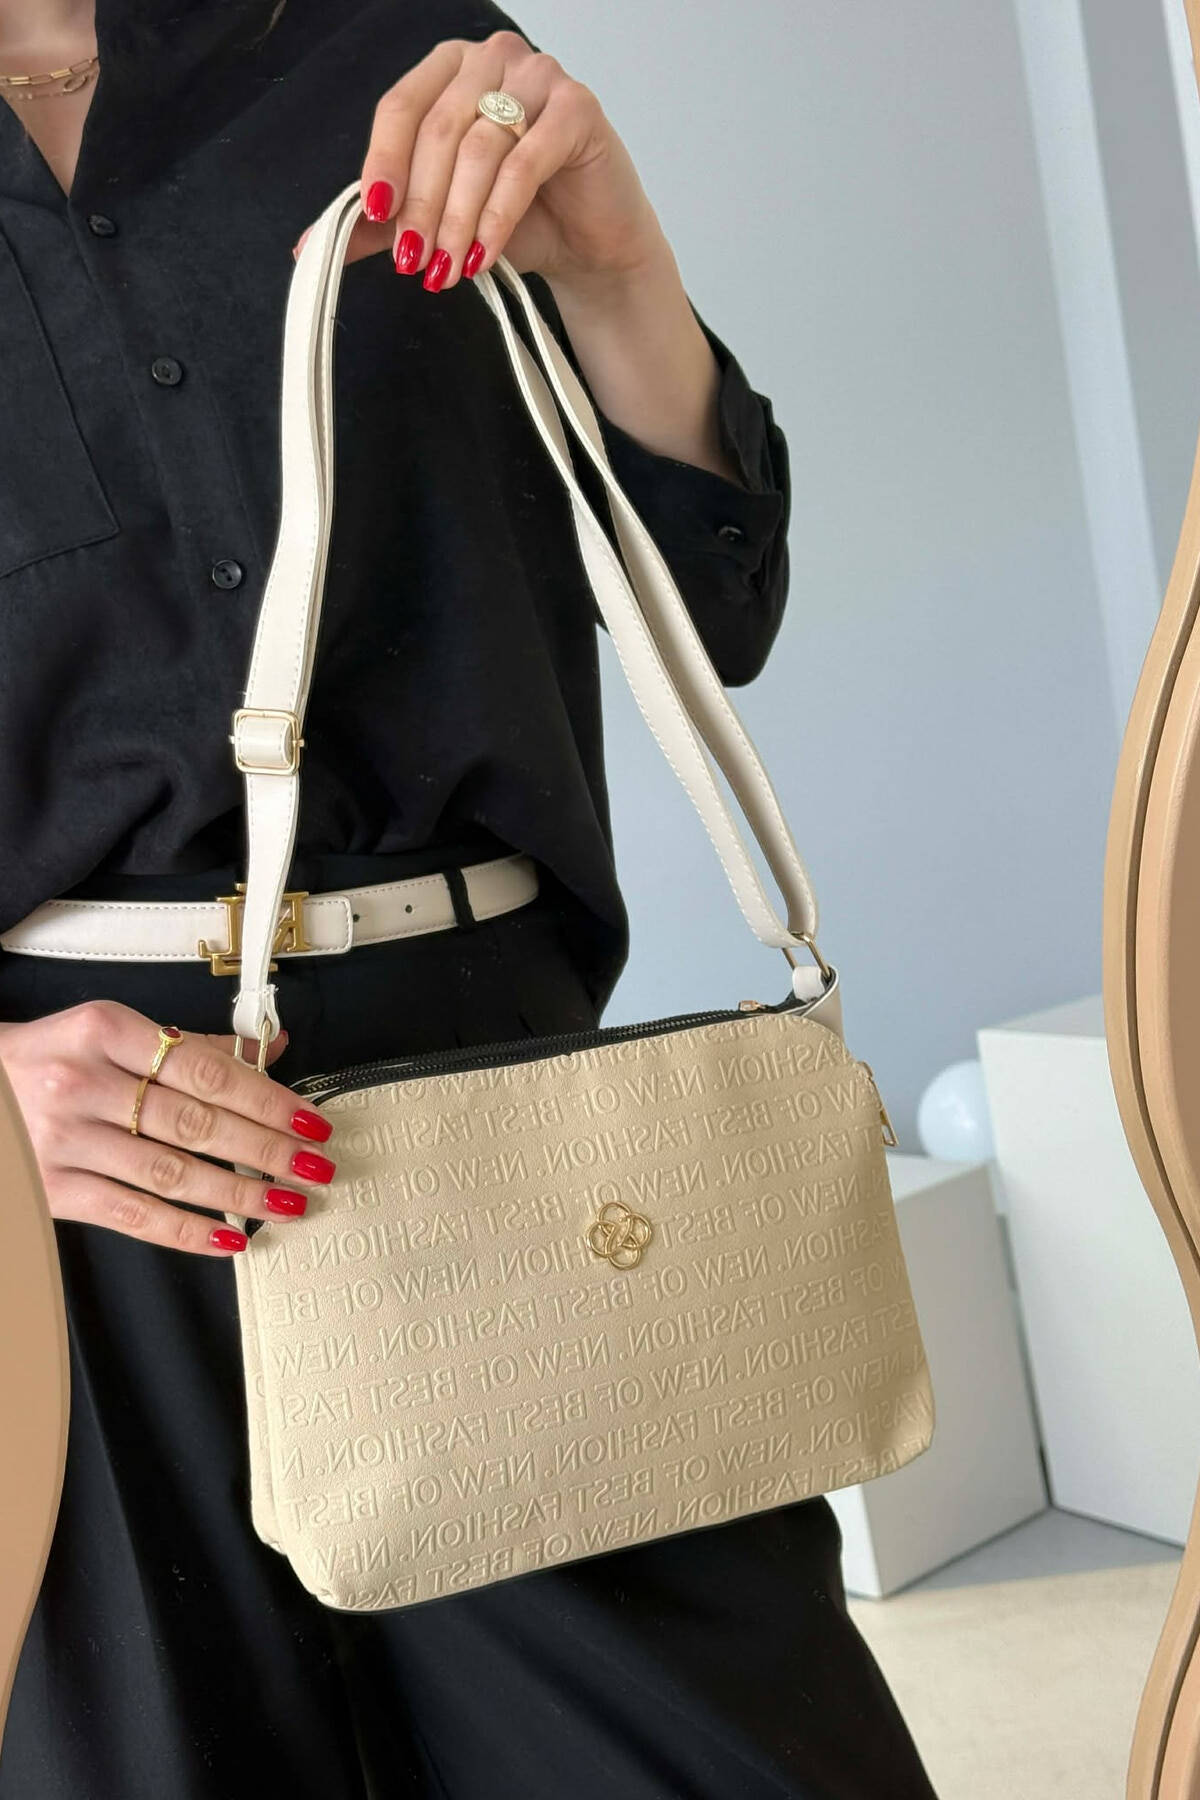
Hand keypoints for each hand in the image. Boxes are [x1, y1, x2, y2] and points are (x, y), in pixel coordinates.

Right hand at [0, 1002, 336, 1256]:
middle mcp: (83, 1083)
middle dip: (266, 1149)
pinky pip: (132, 1214)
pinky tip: (228, 1237)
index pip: (206, 1070)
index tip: (309, 1120)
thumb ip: (188, 1045)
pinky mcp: (52, 1189)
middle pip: (197, 1122)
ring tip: (287, 1202)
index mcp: (104, 1030)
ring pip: (172, 1172)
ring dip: (240, 1192)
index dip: (267, 1099)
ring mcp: (65, 1140)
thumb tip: (268, 1051)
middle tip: (314, 1165)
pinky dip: (186, 1231)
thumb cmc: (45, 1059)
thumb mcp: (108, 1033)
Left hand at [292, 29, 669, 295]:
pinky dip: (499, 215)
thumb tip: (310, 246)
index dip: (383, 162)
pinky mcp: (578, 107)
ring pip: (479, 147)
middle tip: (414, 261)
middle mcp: (491, 59)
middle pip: (438, 129)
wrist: (589, 244)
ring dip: (457, 217)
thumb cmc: (520, 219)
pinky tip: (485, 254)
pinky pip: (525, 161)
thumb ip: (382, 224)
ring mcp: (538, 75)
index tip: (373, 213)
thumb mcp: (438, 219)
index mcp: (448, 70)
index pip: (401, 106)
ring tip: (449, 268)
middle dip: (421, 204)